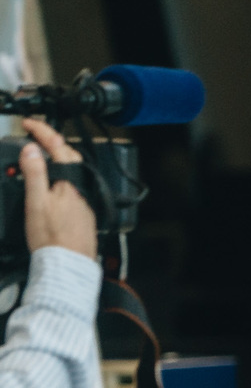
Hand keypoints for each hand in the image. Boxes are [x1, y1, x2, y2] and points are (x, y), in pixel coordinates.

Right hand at [19, 120, 95, 259]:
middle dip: (51, 142)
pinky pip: (72, 185)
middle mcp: (82, 187)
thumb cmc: (52, 237)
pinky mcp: (83, 211)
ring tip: (39, 156)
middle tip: (34, 135)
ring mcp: (84, 199)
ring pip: (71, 170)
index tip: (28, 123)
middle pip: (68, 155)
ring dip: (56, 159)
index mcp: (71, 180)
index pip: (57, 145)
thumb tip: (32, 149)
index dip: (42, 131)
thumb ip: (35, 173)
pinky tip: (51, 183)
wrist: (68, 264)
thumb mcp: (36, 201)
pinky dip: (60, 177)